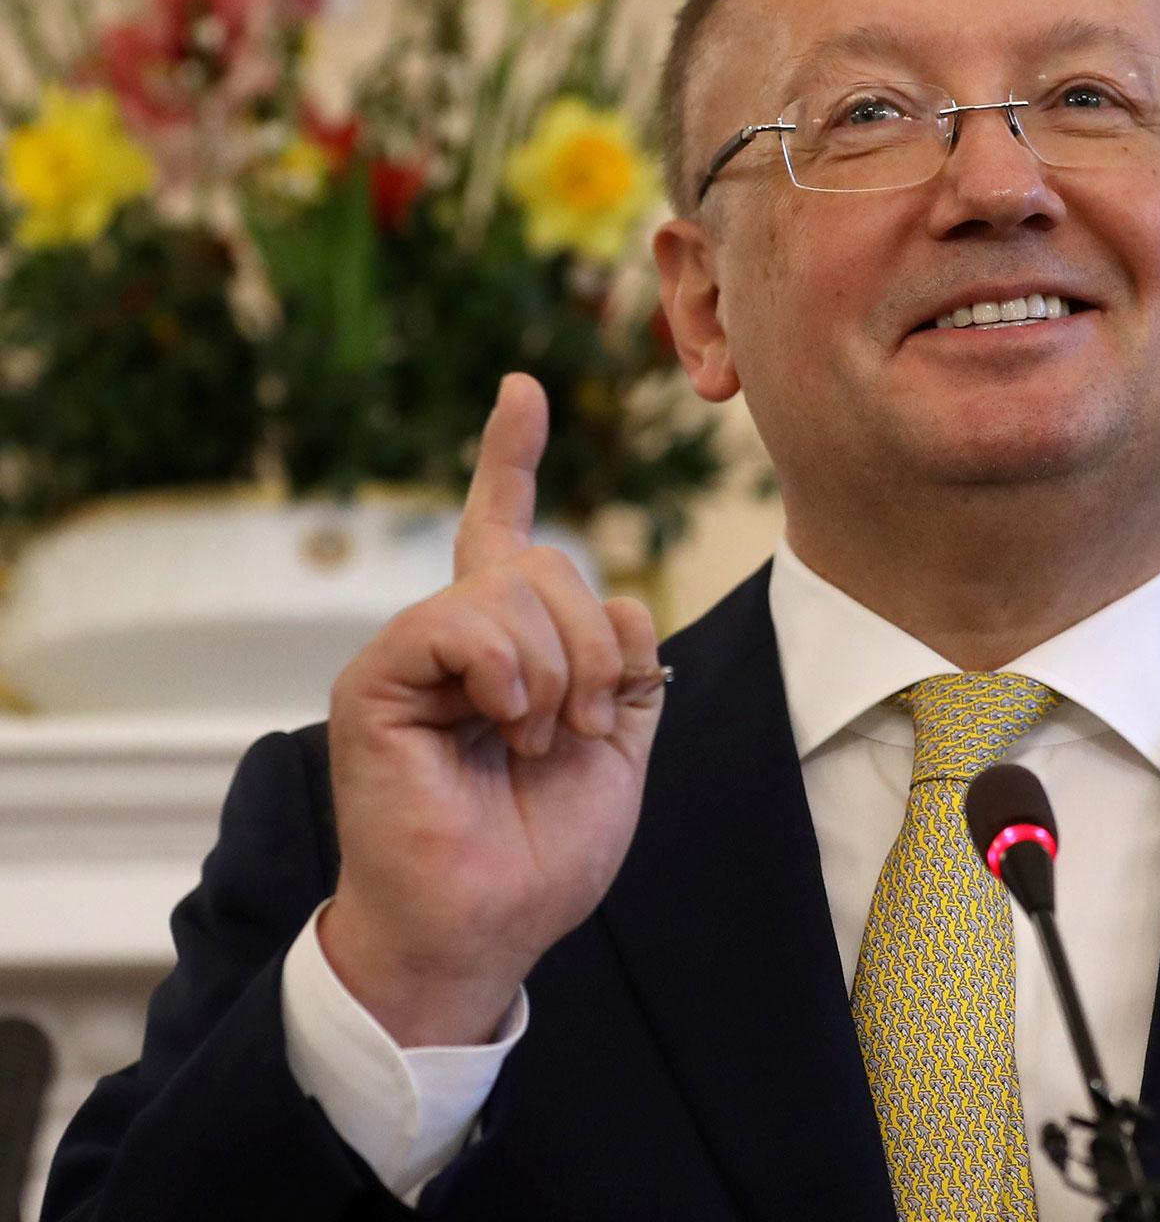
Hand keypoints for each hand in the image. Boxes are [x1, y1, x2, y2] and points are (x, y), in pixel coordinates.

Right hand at [320, 373, 665, 1046]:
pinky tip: (510, 720)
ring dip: (560, 668)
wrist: (488, 925)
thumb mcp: (619, 745)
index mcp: (512, 646)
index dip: (512, 458)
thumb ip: (625, 666)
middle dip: (595, 641)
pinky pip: (457, 619)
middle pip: (545, 561)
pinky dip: (507, 669)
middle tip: (581, 724)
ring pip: (514, 584)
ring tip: (540, 739)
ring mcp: (415, 654)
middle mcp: (458, 638)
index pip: (507, 528)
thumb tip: (622, 604)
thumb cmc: (543, 849)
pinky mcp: (376, 679)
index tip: (524, 392)